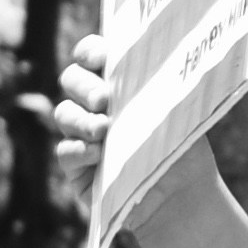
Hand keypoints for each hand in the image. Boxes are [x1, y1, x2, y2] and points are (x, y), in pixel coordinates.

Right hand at [41, 23, 233, 243]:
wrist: (184, 196)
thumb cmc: (181, 147)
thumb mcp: (176, 112)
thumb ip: (158, 87)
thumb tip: (149, 61)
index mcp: (117, 83)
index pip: (91, 54)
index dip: (90, 51)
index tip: (101, 58)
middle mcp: (93, 104)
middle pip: (71, 79)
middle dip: (83, 85)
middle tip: (103, 99)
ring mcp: (81, 134)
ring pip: (64, 113)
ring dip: (81, 119)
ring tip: (102, 130)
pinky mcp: (76, 167)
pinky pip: (65, 152)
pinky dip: (79, 149)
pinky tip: (97, 154)